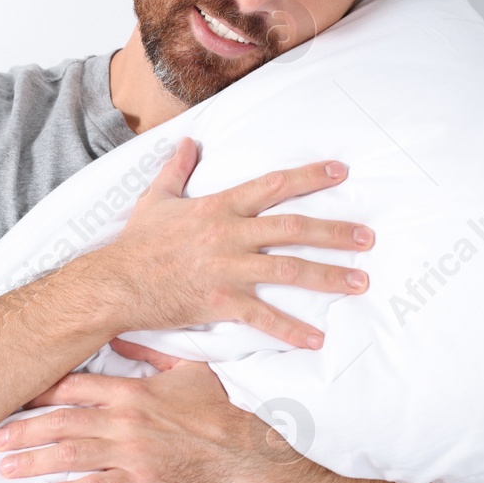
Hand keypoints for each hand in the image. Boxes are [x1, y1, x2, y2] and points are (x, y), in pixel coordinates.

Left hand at [0, 338, 298, 482]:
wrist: (246, 454)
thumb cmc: (219, 412)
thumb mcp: (188, 372)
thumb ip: (152, 355)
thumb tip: (125, 336)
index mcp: (132, 391)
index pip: (75, 386)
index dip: (40, 391)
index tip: (14, 394)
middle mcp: (125, 420)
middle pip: (62, 422)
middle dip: (24, 430)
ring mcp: (131, 452)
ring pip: (70, 455)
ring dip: (33, 462)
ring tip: (5, 468)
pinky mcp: (141, 482)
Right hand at [85, 137, 372, 349]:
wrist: (115, 283)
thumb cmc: (136, 243)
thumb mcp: (155, 199)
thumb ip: (176, 170)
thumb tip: (186, 142)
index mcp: (219, 207)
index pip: (273, 186)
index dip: (310, 177)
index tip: (341, 172)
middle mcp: (230, 234)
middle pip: (294, 229)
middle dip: (335, 232)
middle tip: (368, 237)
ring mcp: (228, 269)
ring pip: (289, 270)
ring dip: (328, 276)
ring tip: (360, 281)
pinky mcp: (221, 302)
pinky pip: (264, 317)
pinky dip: (291, 330)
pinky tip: (316, 340)